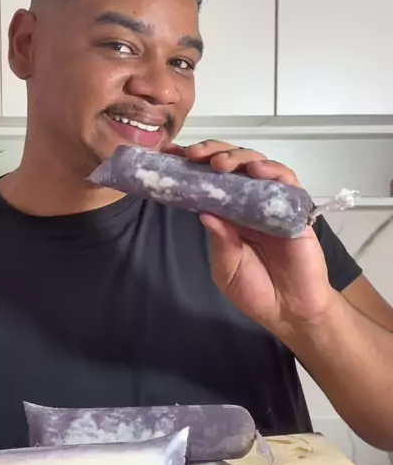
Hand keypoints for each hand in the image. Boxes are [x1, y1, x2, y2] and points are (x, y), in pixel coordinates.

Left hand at [163, 141, 335, 335]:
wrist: (290, 312)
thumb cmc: (256, 291)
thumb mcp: (226, 268)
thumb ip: (220, 241)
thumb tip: (205, 212)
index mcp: (229, 213)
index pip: (210, 180)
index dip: (193, 164)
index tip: (170, 155)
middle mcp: (250, 202)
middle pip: (233, 164)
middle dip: (212, 152)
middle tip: (194, 155)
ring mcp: (273, 202)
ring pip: (258, 165)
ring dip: (238, 157)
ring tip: (220, 163)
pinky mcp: (295, 209)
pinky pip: (287, 182)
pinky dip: (273, 171)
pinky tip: (257, 170)